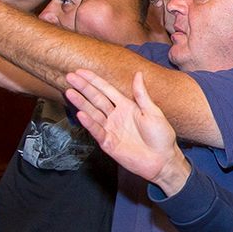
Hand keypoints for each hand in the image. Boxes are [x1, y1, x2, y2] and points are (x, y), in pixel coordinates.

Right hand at [66, 69, 189, 191]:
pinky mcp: (108, 143)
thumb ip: (141, 94)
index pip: (106, 90)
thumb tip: (138, 73)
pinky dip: (89, 123)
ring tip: (69, 92)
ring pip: (92, 113)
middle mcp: (115, 116)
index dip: (94, 81)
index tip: (80, 72)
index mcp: (126, 106)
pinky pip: (97, 131)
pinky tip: (80, 114)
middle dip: (83, 88)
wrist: (162, 160)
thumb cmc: (161, 136)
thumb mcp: (153, 112)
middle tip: (69, 77)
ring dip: (81, 103)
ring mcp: (110, 129)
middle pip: (96, 99)